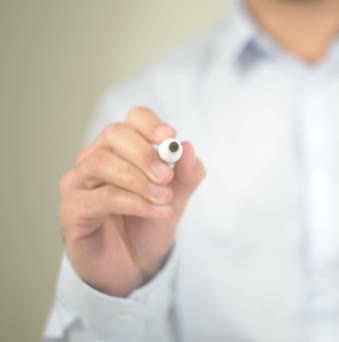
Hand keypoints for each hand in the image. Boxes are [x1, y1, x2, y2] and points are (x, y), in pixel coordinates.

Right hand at [59, 107, 204, 296]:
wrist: (134, 265)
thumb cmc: (149, 224)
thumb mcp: (177, 197)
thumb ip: (186, 174)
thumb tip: (188, 147)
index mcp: (123, 148)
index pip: (133, 119)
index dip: (150, 124)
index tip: (170, 137)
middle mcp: (96, 158)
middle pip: (114, 135)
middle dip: (144, 154)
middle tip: (167, 177)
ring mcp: (79, 182)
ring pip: (102, 163)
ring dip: (138, 180)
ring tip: (164, 199)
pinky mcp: (71, 209)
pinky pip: (101, 197)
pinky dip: (134, 203)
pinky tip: (157, 211)